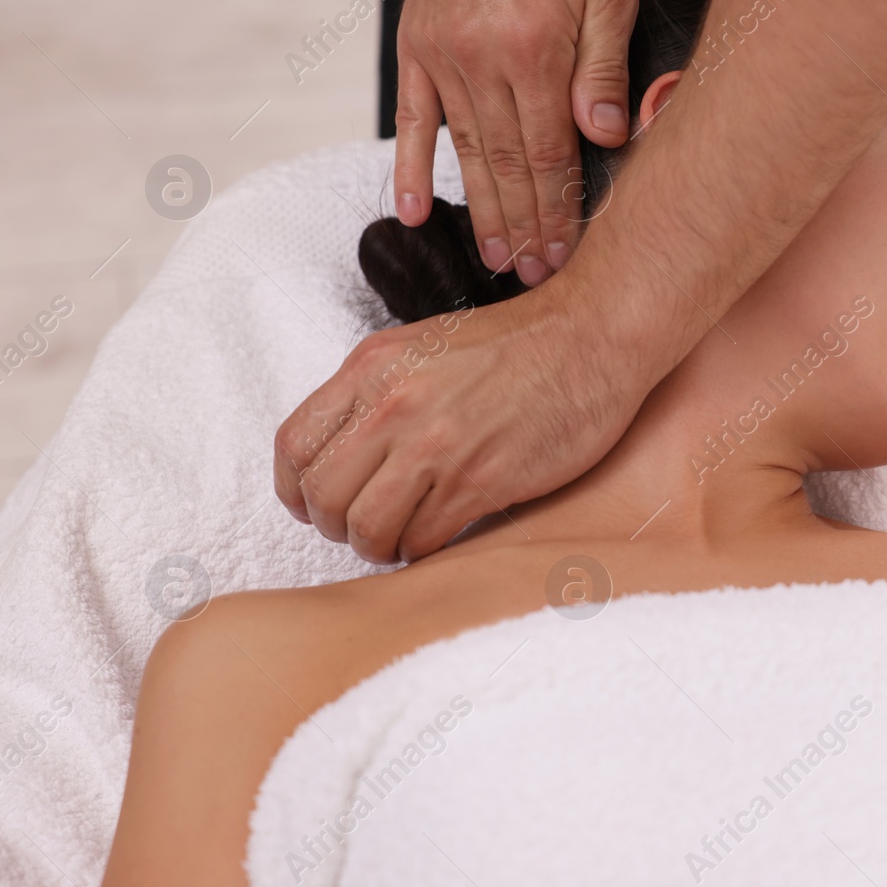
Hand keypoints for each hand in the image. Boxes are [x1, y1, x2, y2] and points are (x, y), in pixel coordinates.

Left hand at [272, 281, 645, 562]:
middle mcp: (394, 406)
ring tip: (404, 535)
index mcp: (372, 368)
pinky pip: (422, 540)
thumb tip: (346, 450)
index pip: (295, 447)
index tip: (316, 505)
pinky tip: (441, 532)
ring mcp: (436, 446)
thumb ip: (378, 391)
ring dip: (380, 544)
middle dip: (338, 525)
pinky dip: (423, 548)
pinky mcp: (479, 482)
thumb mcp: (425, 346)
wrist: (591, 338)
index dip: (297, 490)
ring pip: (367, 528)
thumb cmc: (519, 343)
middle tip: (366, 525)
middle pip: (324, 497)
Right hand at [393, 0, 636, 284]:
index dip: (559, 212)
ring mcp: (444, 58)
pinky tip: (409, 210)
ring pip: (467, 153)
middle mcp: (484, 63)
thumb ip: (604, 63)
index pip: (551, 155)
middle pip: (508, 166)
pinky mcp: (417, 48)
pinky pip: (414, 120)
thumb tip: (603, 135)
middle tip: (533, 279)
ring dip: (481, 212)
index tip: (566, 256)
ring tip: (493, 259)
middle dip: (524, 229)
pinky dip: (410, 168)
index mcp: (537, 52)